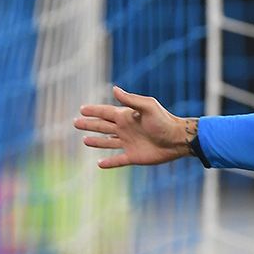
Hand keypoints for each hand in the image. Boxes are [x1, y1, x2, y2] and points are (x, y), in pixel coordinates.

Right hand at [73, 86, 193, 168]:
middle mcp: (125, 129)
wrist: (177, 140)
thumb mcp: (148, 107)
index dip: (93, 111)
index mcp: (126, 116)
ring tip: (84, 140)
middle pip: (102, 126)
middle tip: (75, 123)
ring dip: (96, 141)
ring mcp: (129, 143)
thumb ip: (131, 100)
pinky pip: (118, 160)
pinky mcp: (133, 156)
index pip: (105, 112)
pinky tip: (99, 164)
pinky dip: (109, 162)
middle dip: (89, 124)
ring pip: (107, 142)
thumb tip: (114, 89)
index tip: (81, 109)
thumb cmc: (164, 121)